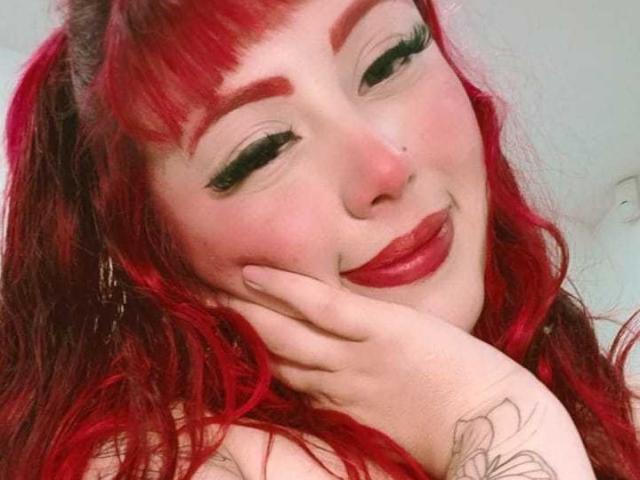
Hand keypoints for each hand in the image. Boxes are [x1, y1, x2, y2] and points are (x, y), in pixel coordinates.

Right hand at [219, 265, 528, 473]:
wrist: (495, 421)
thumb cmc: (447, 421)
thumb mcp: (388, 417)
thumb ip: (353, 400)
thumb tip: (322, 380)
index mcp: (335, 402)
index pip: (277, 375)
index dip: (243, 355)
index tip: (213, 335)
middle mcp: (334, 381)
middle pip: (269, 352)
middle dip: (230, 330)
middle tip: (192, 306)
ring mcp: (356, 355)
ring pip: (285, 330)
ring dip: (243, 308)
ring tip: (205, 287)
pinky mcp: (381, 332)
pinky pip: (324, 308)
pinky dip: (287, 290)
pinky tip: (255, 273)